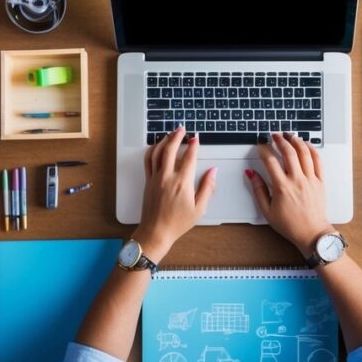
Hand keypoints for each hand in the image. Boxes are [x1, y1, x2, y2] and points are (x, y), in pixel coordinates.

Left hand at [136, 126, 216, 261]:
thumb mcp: (199, 208)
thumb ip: (207, 188)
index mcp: (182, 183)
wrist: (156, 232)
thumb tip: (213, 171)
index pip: (189, 157)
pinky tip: (157, 146)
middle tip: (182, 129)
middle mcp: (167, 177)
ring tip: (171, 134)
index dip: (193, 145)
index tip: (196, 138)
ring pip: (157, 152)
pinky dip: (152, 150)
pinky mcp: (148, 181)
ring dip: (164, 140)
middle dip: (177, 136)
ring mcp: (155, 178)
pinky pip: (148, 160)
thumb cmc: (177, 223)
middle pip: (170, 149)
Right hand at [246, 133, 333, 255]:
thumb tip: (251, 174)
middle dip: (280, 140)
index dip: (264, 150)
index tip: (261, 146)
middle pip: (288, 152)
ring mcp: (310, 179)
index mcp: (282, 187)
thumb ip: (258, 189)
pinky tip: (306, 144)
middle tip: (275, 135)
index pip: (270, 161)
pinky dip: (312, 149)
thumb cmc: (290, 224)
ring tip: (289, 135)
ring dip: (296, 141)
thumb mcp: (267, 210)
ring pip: (304, 153)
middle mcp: (297, 180)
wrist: (312, 233)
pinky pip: (317, 160)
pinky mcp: (320, 181)